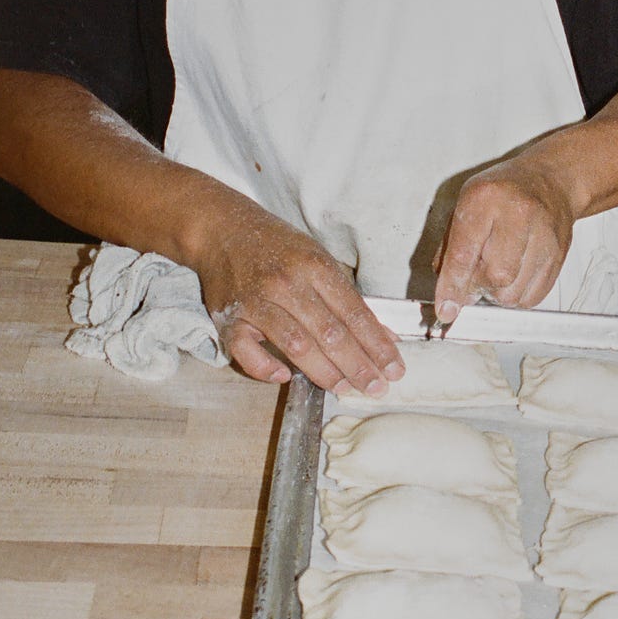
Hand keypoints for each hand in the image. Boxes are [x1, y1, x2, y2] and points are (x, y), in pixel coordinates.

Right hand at [190, 197, 404, 392]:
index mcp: (315, 266)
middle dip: (358, 365)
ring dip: (324, 372)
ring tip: (346, 389)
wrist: (223, 230)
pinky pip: (246, 351)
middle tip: (377, 388)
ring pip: (296, 344)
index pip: (354, 313)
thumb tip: (385, 337)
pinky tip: (285, 377)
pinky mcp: (228, 318)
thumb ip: (350, 300)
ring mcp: (256, 302)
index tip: (395, 369)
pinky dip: (264, 367)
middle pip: (330, 333)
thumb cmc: (278, 247)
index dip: (377, 345)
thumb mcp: (320, 261)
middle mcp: (287, 284)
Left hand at [434, 156, 575, 323]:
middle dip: (479, 286)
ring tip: (496, 270)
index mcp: (485, 198)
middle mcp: (519, 214)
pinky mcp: (559, 255)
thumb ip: (451, 248)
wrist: (550, 180)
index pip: (464, 252)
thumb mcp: (466, 204)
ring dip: (497, 293)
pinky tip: (515, 275)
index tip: (446, 309)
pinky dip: (516, 296)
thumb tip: (447, 293)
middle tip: (475, 276)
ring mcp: (544, 235)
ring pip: (514, 293)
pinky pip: (532, 297)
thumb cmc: (504, 192)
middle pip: (497, 276)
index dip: (453, 285)